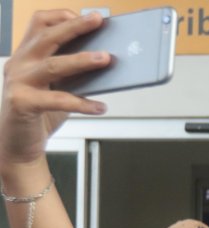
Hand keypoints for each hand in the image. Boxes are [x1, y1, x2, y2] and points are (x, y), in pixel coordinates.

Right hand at [0, 11, 108, 167]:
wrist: (17, 144)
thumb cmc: (40, 112)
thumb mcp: (58, 86)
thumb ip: (74, 73)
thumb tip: (106, 60)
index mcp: (27, 54)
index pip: (39, 23)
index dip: (62, 16)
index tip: (88, 16)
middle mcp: (20, 64)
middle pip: (47, 37)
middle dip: (74, 27)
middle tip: (97, 21)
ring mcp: (19, 82)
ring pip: (52, 65)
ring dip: (81, 60)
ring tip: (105, 58)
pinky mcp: (22, 104)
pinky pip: (57, 100)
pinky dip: (81, 103)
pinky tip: (99, 106)